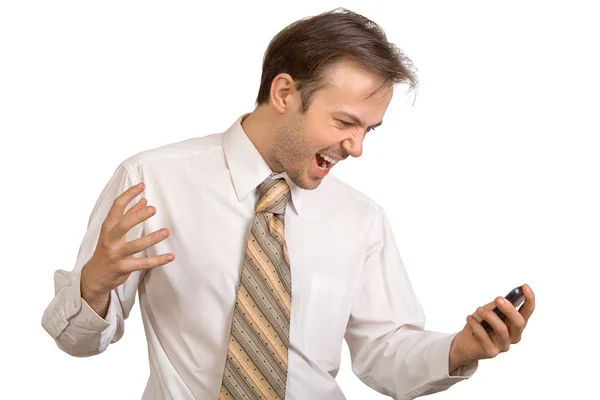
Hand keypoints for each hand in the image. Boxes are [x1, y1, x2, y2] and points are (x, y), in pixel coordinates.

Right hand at [81, 182, 174, 300]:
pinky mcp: (123, 268)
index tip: (142, 186)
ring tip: (166, 232)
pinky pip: (143, 264)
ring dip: (152, 238)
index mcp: (108, 227)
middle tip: (153, 209)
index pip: (116, 206)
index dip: (129, 195)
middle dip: (138, 216)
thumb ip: (128, 216)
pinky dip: (158, 260)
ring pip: (135, 245)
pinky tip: (170, 256)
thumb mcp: (112, 232)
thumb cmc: (106, 250)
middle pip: (123, 225)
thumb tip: (143, 200)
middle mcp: (110, 240)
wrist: (94, 277)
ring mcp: (116, 254)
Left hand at [449, 284, 535, 371]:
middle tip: (498, 299)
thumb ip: (497, 307)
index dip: (529, 299)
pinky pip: (484, 336)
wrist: (465, 343)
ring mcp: (503, 345)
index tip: (525, 286)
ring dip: (489, 316)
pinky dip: (476, 325)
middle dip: (509, 309)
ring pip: (502, 329)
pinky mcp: (491, 352)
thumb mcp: (490, 311)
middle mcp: (513, 336)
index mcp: (515, 324)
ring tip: (478, 310)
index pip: (527, 312)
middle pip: (519, 323)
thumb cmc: (481, 324)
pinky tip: (469, 318)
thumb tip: (502, 300)